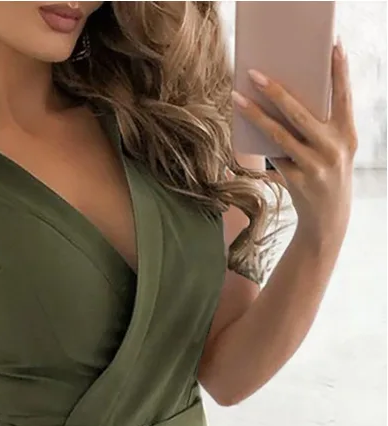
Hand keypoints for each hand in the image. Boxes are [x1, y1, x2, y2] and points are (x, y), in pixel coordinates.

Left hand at [232, 39, 357, 248]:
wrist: (328, 218)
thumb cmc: (327, 175)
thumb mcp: (334, 150)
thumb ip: (320, 127)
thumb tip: (284, 101)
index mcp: (347, 134)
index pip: (344, 96)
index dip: (340, 71)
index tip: (333, 47)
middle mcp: (334, 148)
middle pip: (301, 113)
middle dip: (276, 91)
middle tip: (255, 74)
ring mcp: (316, 165)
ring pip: (280, 134)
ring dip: (256, 115)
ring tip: (238, 98)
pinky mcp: (298, 180)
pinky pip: (273, 156)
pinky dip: (259, 143)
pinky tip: (244, 130)